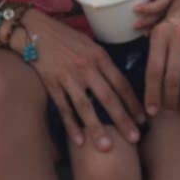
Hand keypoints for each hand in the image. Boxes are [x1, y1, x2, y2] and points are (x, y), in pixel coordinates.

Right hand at [17, 10, 146, 151]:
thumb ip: (103, 62)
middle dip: (123, 120)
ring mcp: (68, 77)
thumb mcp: (89, 44)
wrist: (36, 30)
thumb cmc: (65, 37)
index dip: (132, 103)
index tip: (143, 119)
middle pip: (107, 97)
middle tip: (135, 139)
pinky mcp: (52, 83)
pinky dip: (71, 125)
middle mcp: (86, 67)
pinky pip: (63, 107)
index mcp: (99, 56)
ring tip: (107, 148)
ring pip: (85, 106)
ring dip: (97, 128)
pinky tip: (79, 141)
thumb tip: (118, 83)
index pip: (121, 83)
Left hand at [133, 0, 179, 32]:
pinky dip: (152, 29)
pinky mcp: (168, 15)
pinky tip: (144, 34)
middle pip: (160, 6)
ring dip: (148, 23)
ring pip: (159, 17)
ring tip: (135, 26)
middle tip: (134, 10)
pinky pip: (160, 24)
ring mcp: (169, 8)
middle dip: (148, 9)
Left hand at [144, 0, 179, 116]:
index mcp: (161, 34)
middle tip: (171, 112)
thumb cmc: (176, 18)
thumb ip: (152, 51)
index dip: (152, 94)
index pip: (153, 71)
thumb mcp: (158, 27)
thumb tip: (143, 81)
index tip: (152, 111)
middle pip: (173, 79)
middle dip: (171, 101)